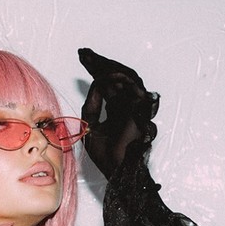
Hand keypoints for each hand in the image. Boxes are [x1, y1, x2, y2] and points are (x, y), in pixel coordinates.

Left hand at [78, 47, 158, 174]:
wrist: (116, 171)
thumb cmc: (106, 156)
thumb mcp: (90, 125)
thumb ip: (91, 104)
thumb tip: (95, 84)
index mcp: (117, 108)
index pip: (107, 83)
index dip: (95, 70)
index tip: (82, 57)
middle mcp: (128, 105)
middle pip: (117, 77)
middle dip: (100, 64)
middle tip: (85, 54)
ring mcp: (136, 107)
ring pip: (127, 78)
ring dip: (109, 68)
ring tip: (92, 61)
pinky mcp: (142, 111)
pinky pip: (134, 89)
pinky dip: (121, 79)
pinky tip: (107, 74)